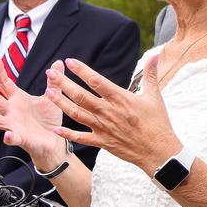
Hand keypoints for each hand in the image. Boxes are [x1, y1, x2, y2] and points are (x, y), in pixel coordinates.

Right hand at [0, 56, 65, 166]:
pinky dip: (9, 137)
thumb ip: (54, 81)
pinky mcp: (22, 139)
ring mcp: (13, 125)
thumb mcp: (52, 97)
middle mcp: (11, 112)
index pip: (3, 83)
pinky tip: (8, 135)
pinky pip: (12, 138)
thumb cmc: (48, 120)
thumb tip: (59, 62)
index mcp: (17, 100)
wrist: (54, 141)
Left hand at [46, 55, 180, 172]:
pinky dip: (67, 134)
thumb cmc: (158, 123)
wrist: (158, 151)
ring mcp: (103, 127)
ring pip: (77, 114)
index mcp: (121, 98)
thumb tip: (156, 54)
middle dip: (64, 83)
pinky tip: (55, 129)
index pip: (96, 81)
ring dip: (61, 103)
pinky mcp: (102, 141)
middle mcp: (108, 112)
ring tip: (48, 93)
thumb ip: (151, 74)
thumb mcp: (155, 96)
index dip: (81, 70)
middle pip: (81, 95)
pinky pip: (81, 137)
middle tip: (50, 73)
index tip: (69, 62)